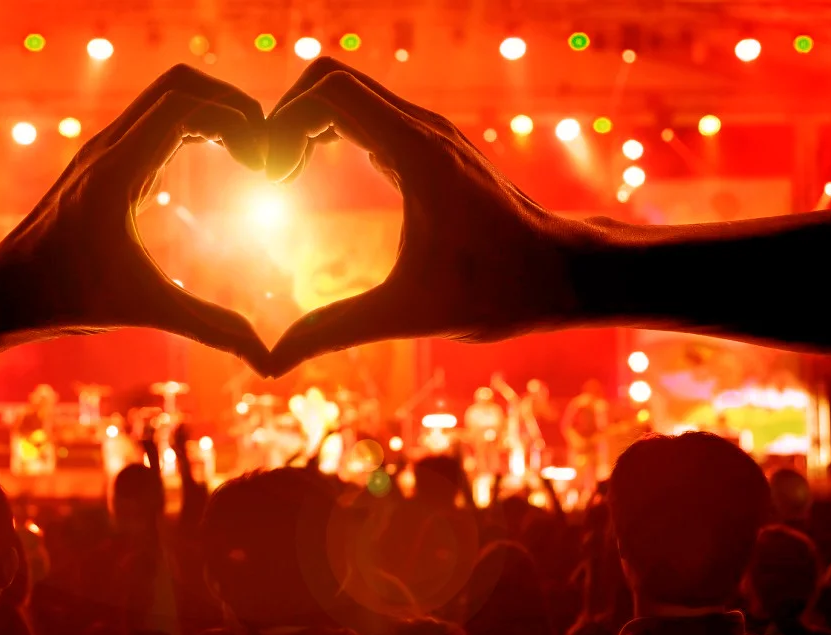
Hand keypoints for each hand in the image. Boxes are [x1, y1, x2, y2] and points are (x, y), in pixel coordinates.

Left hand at [0, 65, 269, 372]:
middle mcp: (109, 146)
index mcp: (118, 169)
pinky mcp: (107, 158)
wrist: (7, 290)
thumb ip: (211, 327)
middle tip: (263, 151)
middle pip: (182, 84)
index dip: (236, 118)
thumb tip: (268, 360)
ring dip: (216, 112)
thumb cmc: (68, 299)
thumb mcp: (147, 310)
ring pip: (169, 96)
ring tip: (250, 156)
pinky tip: (221, 160)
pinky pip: (158, 118)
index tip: (262, 162)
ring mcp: (106, 147)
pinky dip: (196, 125)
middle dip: (233, 106)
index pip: (185, 103)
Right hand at [263, 58, 603, 376]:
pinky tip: (317, 176)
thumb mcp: (406, 313)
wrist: (560, 273)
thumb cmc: (496, 290)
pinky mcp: (432, 146)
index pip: (330, 91)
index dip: (285, 121)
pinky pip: (368, 112)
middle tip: (271, 171)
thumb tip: (270, 362)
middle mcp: (423, 129)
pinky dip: (332, 129)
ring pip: (350, 91)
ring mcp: (430, 133)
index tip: (272, 174)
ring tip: (285, 174)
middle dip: (288, 114)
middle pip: (332, 77)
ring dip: (308, 120)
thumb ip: (333, 330)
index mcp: (417, 152)